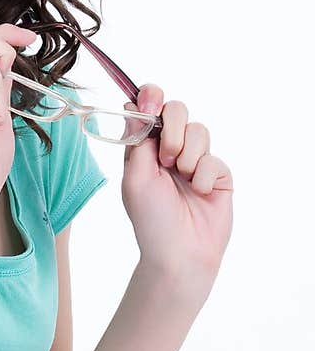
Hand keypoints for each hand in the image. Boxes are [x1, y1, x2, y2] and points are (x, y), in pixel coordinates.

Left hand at [121, 84, 232, 287]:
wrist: (180, 253)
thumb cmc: (152, 220)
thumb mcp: (135, 177)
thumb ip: (137, 139)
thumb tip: (133, 104)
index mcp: (145, 148)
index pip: (149, 108)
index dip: (151, 97)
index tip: (150, 100)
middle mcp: (170, 150)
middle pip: (177, 110)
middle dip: (172, 128)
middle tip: (166, 157)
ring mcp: (196, 160)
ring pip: (199, 130)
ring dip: (188, 155)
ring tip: (181, 179)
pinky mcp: (218, 174)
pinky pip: (214, 158)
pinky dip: (204, 175)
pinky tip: (199, 193)